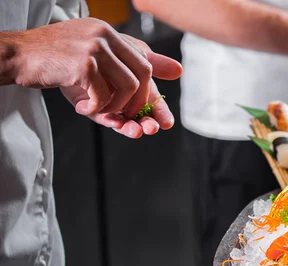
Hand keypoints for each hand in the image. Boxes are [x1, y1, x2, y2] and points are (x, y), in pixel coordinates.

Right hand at [13, 18, 181, 137]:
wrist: (17, 57)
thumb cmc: (57, 63)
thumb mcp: (98, 61)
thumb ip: (133, 65)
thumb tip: (179, 70)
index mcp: (111, 34)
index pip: (145, 65)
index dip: (150, 94)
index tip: (148, 114)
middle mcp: (106, 36)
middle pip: (144, 76)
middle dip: (139, 104)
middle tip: (124, 118)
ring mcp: (95, 47)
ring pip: (128, 88)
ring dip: (115, 108)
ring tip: (96, 111)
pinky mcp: (83, 63)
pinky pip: (104, 96)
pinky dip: (95, 109)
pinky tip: (82, 108)